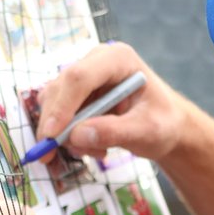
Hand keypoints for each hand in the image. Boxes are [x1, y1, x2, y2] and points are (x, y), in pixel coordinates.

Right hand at [36, 42, 189, 162]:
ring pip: (53, 102)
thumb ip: (114, 132)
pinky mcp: (75, 94)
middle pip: (60, 88)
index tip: (53, 135)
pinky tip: (92, 147)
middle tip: (49, 155)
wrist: (164, 125)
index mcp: (118, 59)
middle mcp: (96, 62)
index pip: (80, 77)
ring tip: (97, 152)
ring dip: (64, 134)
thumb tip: (77, 136)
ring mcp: (84, 77)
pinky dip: (67, 136)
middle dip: (54, 124)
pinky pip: (57, 114)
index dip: (62, 105)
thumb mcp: (147, 130)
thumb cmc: (162, 122)